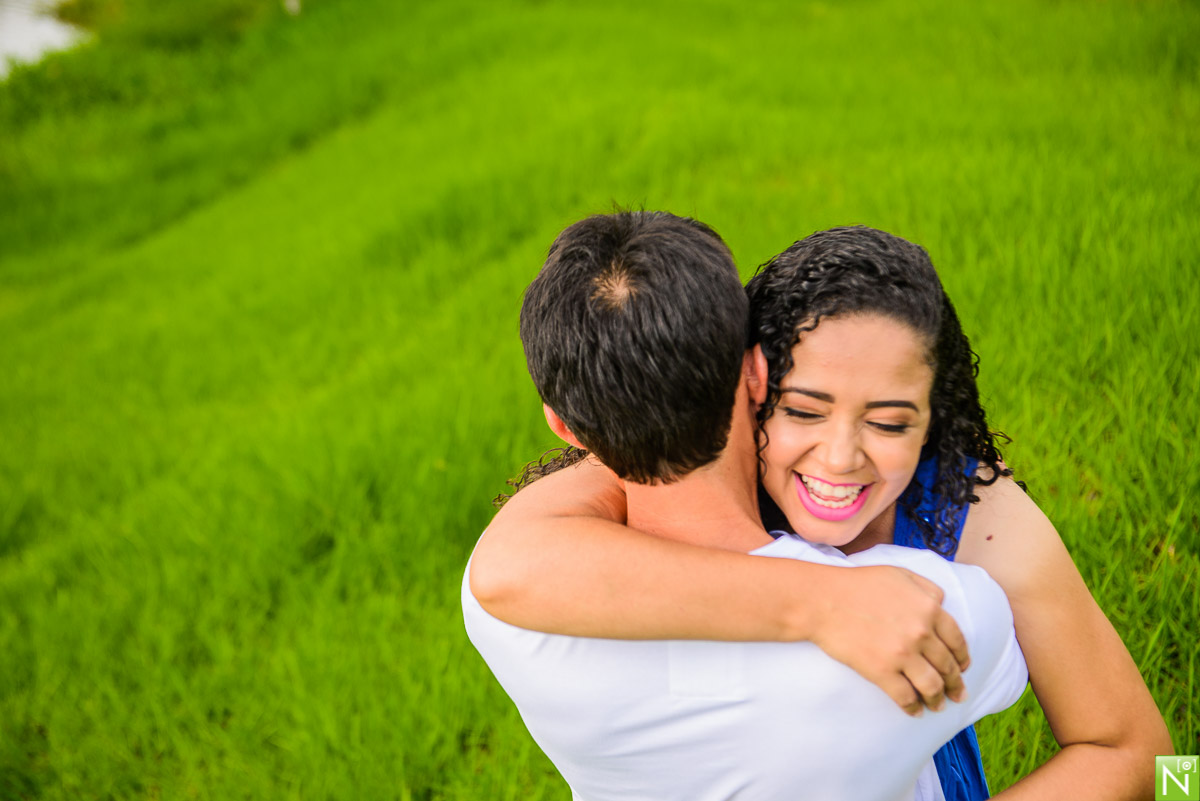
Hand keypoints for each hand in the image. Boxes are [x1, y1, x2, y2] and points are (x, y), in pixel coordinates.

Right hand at [810, 565, 968, 715]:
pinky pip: (905, 697)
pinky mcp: (882, 671)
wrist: (823, 600)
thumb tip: (942, 603)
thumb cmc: (857, 584)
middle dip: (955, 684)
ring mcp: (902, 654)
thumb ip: (926, 587)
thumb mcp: (899, 574)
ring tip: (937, 705)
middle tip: (957, 694)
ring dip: (937, 699)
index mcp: (929, 608)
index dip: (962, 658)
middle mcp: (921, 632)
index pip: (957, 640)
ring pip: (931, 686)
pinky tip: (914, 711)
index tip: (963, 668)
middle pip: (947, 666)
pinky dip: (913, 708)